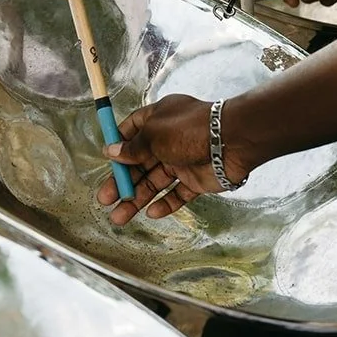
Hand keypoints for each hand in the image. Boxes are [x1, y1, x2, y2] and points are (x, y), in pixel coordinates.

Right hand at [95, 95, 252, 225]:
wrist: (231, 142)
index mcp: (158, 119)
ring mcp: (182, 160)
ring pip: (155, 183)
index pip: (132, 131)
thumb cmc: (190, 130)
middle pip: (139, 163)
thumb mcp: (154, 135)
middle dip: (122, 182)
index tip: (106, 161)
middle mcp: (169, 140)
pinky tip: (152, 213)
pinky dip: (165, 204)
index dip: (118, 146)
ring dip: (137, 199)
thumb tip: (112, 152)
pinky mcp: (196, 180)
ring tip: (119, 217)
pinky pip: (177, 194)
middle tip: (106, 199)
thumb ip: (132, 148)